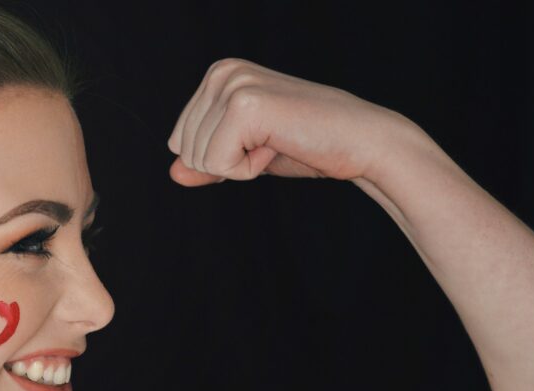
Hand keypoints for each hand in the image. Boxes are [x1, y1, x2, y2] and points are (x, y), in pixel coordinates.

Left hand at [166, 58, 412, 185]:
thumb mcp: (245, 155)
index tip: (260, 141)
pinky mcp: (245, 105)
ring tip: (277, 142)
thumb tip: (173, 174)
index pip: (178, 142)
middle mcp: (222, 72)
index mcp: (218, 75)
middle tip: (271, 143)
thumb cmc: (308, 145)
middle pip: (183, 150)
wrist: (360, 143)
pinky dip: (248, 170)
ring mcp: (232, 85)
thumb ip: (207, 163)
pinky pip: (218, 164)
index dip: (218, 158)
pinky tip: (278, 145)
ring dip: (240, 166)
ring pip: (198, 159)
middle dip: (225, 163)